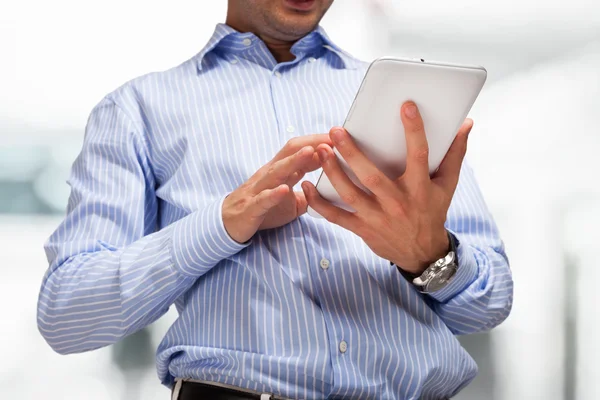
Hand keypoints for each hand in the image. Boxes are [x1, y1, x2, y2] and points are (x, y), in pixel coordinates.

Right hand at [223, 135, 331, 243]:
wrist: (228, 223)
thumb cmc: (262, 209)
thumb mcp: (292, 202)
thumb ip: (311, 194)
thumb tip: (335, 190)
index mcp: (280, 171)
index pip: (301, 150)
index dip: (321, 143)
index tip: (341, 137)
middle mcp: (269, 174)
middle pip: (290, 152)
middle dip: (312, 144)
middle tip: (333, 138)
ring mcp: (259, 189)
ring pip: (277, 171)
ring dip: (294, 161)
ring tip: (311, 152)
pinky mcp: (251, 207)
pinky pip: (262, 199)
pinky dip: (273, 194)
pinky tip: (284, 189)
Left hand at [302, 102, 472, 273]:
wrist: (422, 252)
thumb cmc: (433, 212)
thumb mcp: (447, 185)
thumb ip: (455, 154)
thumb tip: (466, 125)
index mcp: (421, 189)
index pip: (419, 155)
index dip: (414, 130)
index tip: (405, 106)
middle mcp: (398, 203)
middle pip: (372, 176)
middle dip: (352, 153)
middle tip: (336, 131)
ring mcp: (378, 217)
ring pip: (351, 194)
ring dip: (333, 172)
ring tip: (319, 151)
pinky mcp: (362, 229)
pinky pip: (337, 216)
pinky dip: (319, 203)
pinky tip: (305, 185)